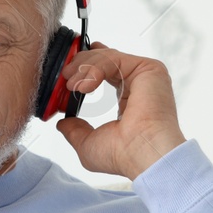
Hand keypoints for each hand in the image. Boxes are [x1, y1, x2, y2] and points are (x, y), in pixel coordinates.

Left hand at [54, 43, 185, 179]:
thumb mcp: (87, 144)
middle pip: (105, 60)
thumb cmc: (123, 155)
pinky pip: (114, 58)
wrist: (143, 154)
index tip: (68, 72)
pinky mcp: (149, 69)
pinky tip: (85, 86)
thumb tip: (63, 123)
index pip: (107, 73)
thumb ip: (74, 130)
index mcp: (129, 102)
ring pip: (107, 57)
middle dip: (80, 65)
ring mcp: (145, 77)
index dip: (87, 67)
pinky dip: (95, 68)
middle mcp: (139, 87)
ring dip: (84, 68)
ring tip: (72, 85)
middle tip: (65, 78)